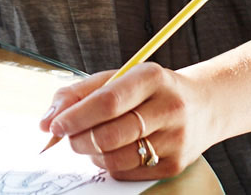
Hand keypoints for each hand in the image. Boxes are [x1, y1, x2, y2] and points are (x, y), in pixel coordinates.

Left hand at [40, 63, 214, 180]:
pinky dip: (109, 164)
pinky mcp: (175, 164)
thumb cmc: (150, 90)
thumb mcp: (119, 78)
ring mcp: (175, 139)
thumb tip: (47, 120)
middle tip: (68, 137)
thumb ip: (79, 93)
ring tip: (89, 142)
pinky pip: (128, 172)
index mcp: (152, 77)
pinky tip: (110, 151)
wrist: (203, 106)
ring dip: (92, 154)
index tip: (55, 125)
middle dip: (79, 139)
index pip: (108, 101)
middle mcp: (168, 108)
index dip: (76, 116)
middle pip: (110, 134)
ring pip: (117, 158)